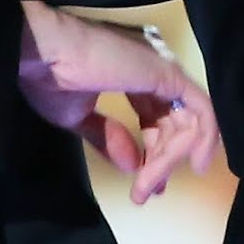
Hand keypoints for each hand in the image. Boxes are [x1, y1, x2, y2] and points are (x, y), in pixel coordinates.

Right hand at [18, 1, 219, 203]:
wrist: (42, 52)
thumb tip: (133, 166)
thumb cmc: (49, 77)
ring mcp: (161, 67)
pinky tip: (192, 164)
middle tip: (147, 191)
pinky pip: (200, 112)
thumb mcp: (77, 116)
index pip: (154, 114)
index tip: (143, 183)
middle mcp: (150, 65)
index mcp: (128, 70)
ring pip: (185, 121)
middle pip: (171, 120)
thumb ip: (107, 137)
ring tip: (148, 185)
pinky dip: (201, 139)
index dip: (153, 150)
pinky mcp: (168, 74)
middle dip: (162, 159)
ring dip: (168, 158)